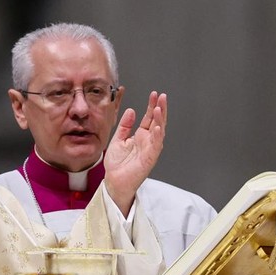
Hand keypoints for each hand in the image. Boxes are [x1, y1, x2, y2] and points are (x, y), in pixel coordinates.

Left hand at [104, 91, 166, 215]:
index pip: (149, 118)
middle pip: (157, 122)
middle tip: (162, 96)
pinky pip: (155, 146)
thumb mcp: (118, 139)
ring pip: (159, 132)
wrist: (114, 181)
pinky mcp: (149, 159)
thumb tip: (131, 110)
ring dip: (160, 120)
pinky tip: (157, 127)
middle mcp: (148, 141)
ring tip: (160, 108)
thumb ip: (124, 126)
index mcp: (141, 136)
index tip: (154, 94)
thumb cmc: (117, 164)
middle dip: (160, 109)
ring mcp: (150, 150)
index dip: (152, 106)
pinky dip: (157, 136)